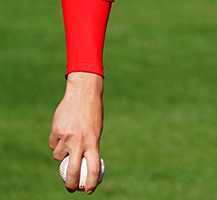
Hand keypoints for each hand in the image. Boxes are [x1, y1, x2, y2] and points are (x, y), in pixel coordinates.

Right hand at [49, 72, 103, 193]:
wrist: (83, 94)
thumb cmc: (92, 114)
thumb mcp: (95, 131)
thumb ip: (89, 147)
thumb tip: (84, 165)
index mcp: (93, 142)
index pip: (93, 168)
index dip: (90, 182)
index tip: (88, 190)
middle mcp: (79, 142)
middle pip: (72, 171)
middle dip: (70, 184)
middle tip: (71, 189)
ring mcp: (66, 138)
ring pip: (58, 156)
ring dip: (62, 154)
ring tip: (69, 140)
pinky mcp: (55, 132)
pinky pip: (53, 144)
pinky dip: (56, 142)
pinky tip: (63, 130)